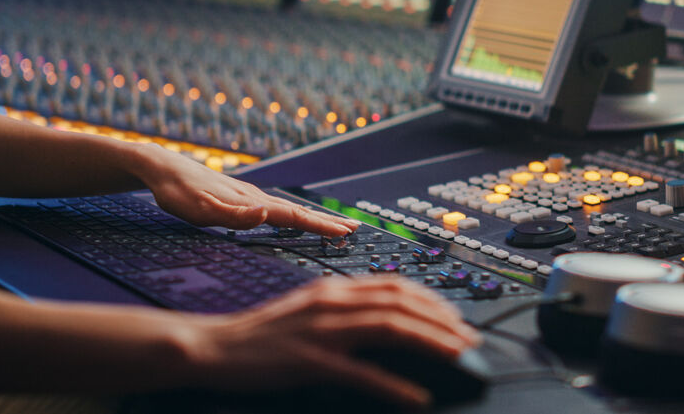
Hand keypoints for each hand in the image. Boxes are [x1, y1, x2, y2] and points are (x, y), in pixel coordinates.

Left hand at [133, 144, 359, 236]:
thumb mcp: (198, 209)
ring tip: (332, 225)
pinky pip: (273, 208)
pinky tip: (291, 218)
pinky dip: (291, 215)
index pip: (293, 216)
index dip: (320, 226)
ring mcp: (247, 196)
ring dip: (312, 217)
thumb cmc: (176, 192)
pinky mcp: (238, 197)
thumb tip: (265, 216)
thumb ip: (233, 215)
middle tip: (355, 228)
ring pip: (287, 208)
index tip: (346, 233)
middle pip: (297, 211)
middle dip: (326, 221)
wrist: (161, 167)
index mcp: (250, 203)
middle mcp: (254, 198)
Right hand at [187, 276, 481, 408]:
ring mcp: (321, 330)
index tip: (456, 316)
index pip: (394, 285)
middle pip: (400, 302)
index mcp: (332, 289)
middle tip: (470, 338)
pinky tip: (416, 396)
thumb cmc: (261, 335)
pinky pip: (361, 373)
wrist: (213, 347)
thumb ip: (343, 310)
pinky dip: (394, 385)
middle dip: (442, 320)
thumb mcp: (307, 311)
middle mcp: (331, 302)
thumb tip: (384, 320)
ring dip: (430, 341)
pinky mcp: (309, 361)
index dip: (432, 299)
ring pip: (389, 328)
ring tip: (458, 356)